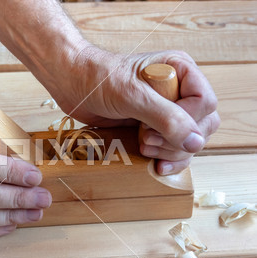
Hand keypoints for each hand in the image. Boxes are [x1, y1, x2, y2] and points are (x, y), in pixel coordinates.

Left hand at [50, 47, 219, 174]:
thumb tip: (195, 142)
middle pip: (202, 125)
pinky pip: (172, 148)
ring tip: (145, 147)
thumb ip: (166, 117)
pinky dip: (168, 159)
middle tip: (148, 139)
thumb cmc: (99, 79)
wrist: (71, 83)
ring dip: (172, 151)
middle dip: (178, 140)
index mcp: (180, 71)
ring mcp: (166, 111)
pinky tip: (157, 167)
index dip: (188, 121)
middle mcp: (178, 91)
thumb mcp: (133, 95)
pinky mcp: (152, 127)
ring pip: (189, 140)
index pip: (205, 103)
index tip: (158, 128)